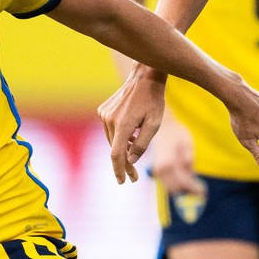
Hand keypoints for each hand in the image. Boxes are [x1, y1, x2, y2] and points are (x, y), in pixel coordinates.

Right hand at [99, 67, 166, 182]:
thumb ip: (142, 144)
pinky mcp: (103, 110)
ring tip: (136, 149)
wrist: (144, 77)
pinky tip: (132, 133)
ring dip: (122, 149)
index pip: (117, 155)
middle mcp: (109, 120)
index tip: (123, 181)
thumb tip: (131, 160)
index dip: (119, 170)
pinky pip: (110, 130)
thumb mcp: (154, 124)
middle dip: (124, 163)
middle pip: (115, 149)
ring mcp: (104, 114)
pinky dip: (120, 137)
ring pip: (112, 140)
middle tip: (134, 176)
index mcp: (122, 125)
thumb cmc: (153, 100)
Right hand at [150, 122, 203, 198]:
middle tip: (202, 192)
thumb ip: (188, 160)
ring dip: (183, 190)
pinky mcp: (158, 170)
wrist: (163, 127)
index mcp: (169, 163)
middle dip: (189, 192)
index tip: (204, 192)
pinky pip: (168, 183)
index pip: (183, 182)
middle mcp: (161, 169)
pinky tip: (188, 180)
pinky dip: (177, 185)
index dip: (194, 189)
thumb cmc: (177, 134)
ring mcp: (158, 170)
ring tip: (197, 187)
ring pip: (171, 188)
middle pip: (176, 188)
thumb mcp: (187, 144)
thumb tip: (191, 176)